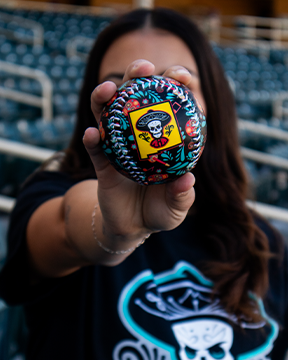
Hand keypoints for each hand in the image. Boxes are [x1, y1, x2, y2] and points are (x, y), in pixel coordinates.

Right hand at [84, 60, 195, 243]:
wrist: (133, 226)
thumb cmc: (160, 210)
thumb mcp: (177, 206)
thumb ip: (182, 195)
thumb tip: (187, 179)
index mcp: (160, 139)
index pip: (167, 105)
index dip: (174, 86)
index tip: (183, 76)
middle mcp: (137, 136)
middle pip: (133, 98)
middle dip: (136, 76)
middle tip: (143, 68)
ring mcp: (117, 147)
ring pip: (107, 114)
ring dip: (104, 97)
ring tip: (108, 89)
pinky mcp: (101, 163)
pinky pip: (95, 148)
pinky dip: (92, 139)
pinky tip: (93, 134)